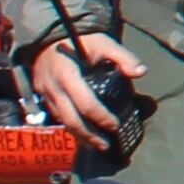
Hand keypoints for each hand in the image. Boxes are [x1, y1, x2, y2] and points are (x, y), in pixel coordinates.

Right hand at [24, 33, 149, 150]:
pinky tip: (82, 134)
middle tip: (105, 145)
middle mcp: (53, 88)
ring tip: (96, 145)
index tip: (115, 125)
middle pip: (70, 120)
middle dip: (89, 136)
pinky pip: (56, 116)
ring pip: (62, 121)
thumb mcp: (103, 43)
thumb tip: (141, 72)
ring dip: (79, 135)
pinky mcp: (42, 97)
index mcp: (67, 75)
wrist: (49, 37)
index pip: (85, 103)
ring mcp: (45, 94)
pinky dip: (70, 127)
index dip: (101, 117)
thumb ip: (123, 57)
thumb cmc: (80, 41)